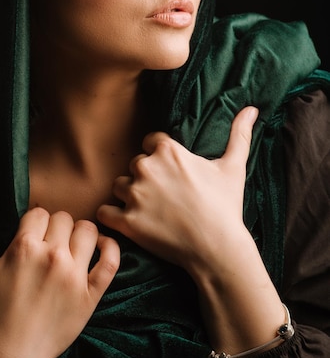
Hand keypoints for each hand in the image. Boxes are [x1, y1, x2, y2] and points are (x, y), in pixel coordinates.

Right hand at [0, 205, 119, 357]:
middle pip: (64, 218)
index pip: (39, 212)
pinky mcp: (92, 293)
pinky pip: (111, 259)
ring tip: (71, 247)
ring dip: (80, 234)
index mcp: (24, 247)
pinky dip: (110, 247)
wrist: (11, 356)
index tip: (32, 236)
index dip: (34, 222)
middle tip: (48, 244)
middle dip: (55, 227)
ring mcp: (75, 274)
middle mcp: (52, 256)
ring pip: (88, 230)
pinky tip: (100, 247)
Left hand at [97, 106, 257, 275]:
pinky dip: (112, 217)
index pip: (149, 142)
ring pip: (118, 186)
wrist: (217, 248)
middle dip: (145, 178)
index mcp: (168, 151)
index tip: (169, 172)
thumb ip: (239, 135)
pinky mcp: (126, 221)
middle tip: (163, 196)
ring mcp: (135, 195)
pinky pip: (104, 211)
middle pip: (134, 165)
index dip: (157, 156)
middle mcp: (147, 168)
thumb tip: (252, 109)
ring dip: (128, 195)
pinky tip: (127, 221)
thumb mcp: (233, 167)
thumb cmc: (225, 206)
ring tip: (148, 210)